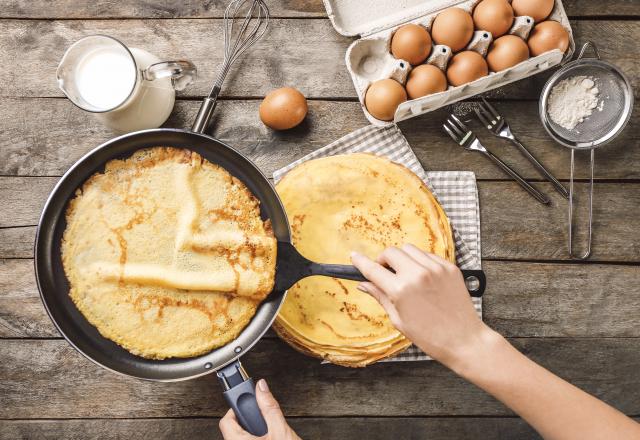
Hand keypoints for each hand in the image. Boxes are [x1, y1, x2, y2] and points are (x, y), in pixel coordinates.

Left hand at [219, 379, 300, 439]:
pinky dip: (257, 436)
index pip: (226, 420)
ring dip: (253, 428)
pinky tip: (269, 436)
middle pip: (233, 427)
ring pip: (240, 435)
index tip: (249, 400)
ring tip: (268, 428)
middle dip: (247, 418)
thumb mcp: (280, 430)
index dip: (237, 407)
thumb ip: (269, 407)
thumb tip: (261, 387)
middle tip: (260, 414)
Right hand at [351, 244, 493, 368]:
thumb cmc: (430, 336)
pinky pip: (428, 255)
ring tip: (405, 275)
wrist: (464, 339)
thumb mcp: (399, 319)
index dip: (360, 262)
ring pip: (409, 249)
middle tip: (384, 273)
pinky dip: (420, 261)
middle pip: (391, 252)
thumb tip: (364, 285)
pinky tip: (422, 277)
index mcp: (401, 290)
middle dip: (383, 260)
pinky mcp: (449, 268)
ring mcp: (435, 268)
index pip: (373, 269)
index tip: (354, 257)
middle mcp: (417, 274)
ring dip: (402, 258)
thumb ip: (380, 297)